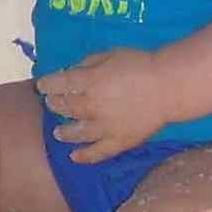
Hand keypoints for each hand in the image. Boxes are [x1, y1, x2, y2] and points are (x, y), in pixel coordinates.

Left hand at [37, 48, 170, 162]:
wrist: (168, 86)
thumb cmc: (140, 65)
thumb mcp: (110, 54)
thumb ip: (88, 63)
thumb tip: (71, 72)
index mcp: (90, 82)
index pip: (60, 83)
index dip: (48, 84)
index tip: (42, 86)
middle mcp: (92, 106)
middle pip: (66, 107)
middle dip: (55, 104)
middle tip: (52, 104)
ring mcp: (105, 127)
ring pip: (77, 133)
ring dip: (64, 132)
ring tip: (58, 132)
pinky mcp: (119, 142)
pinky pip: (98, 153)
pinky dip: (84, 156)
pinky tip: (74, 157)